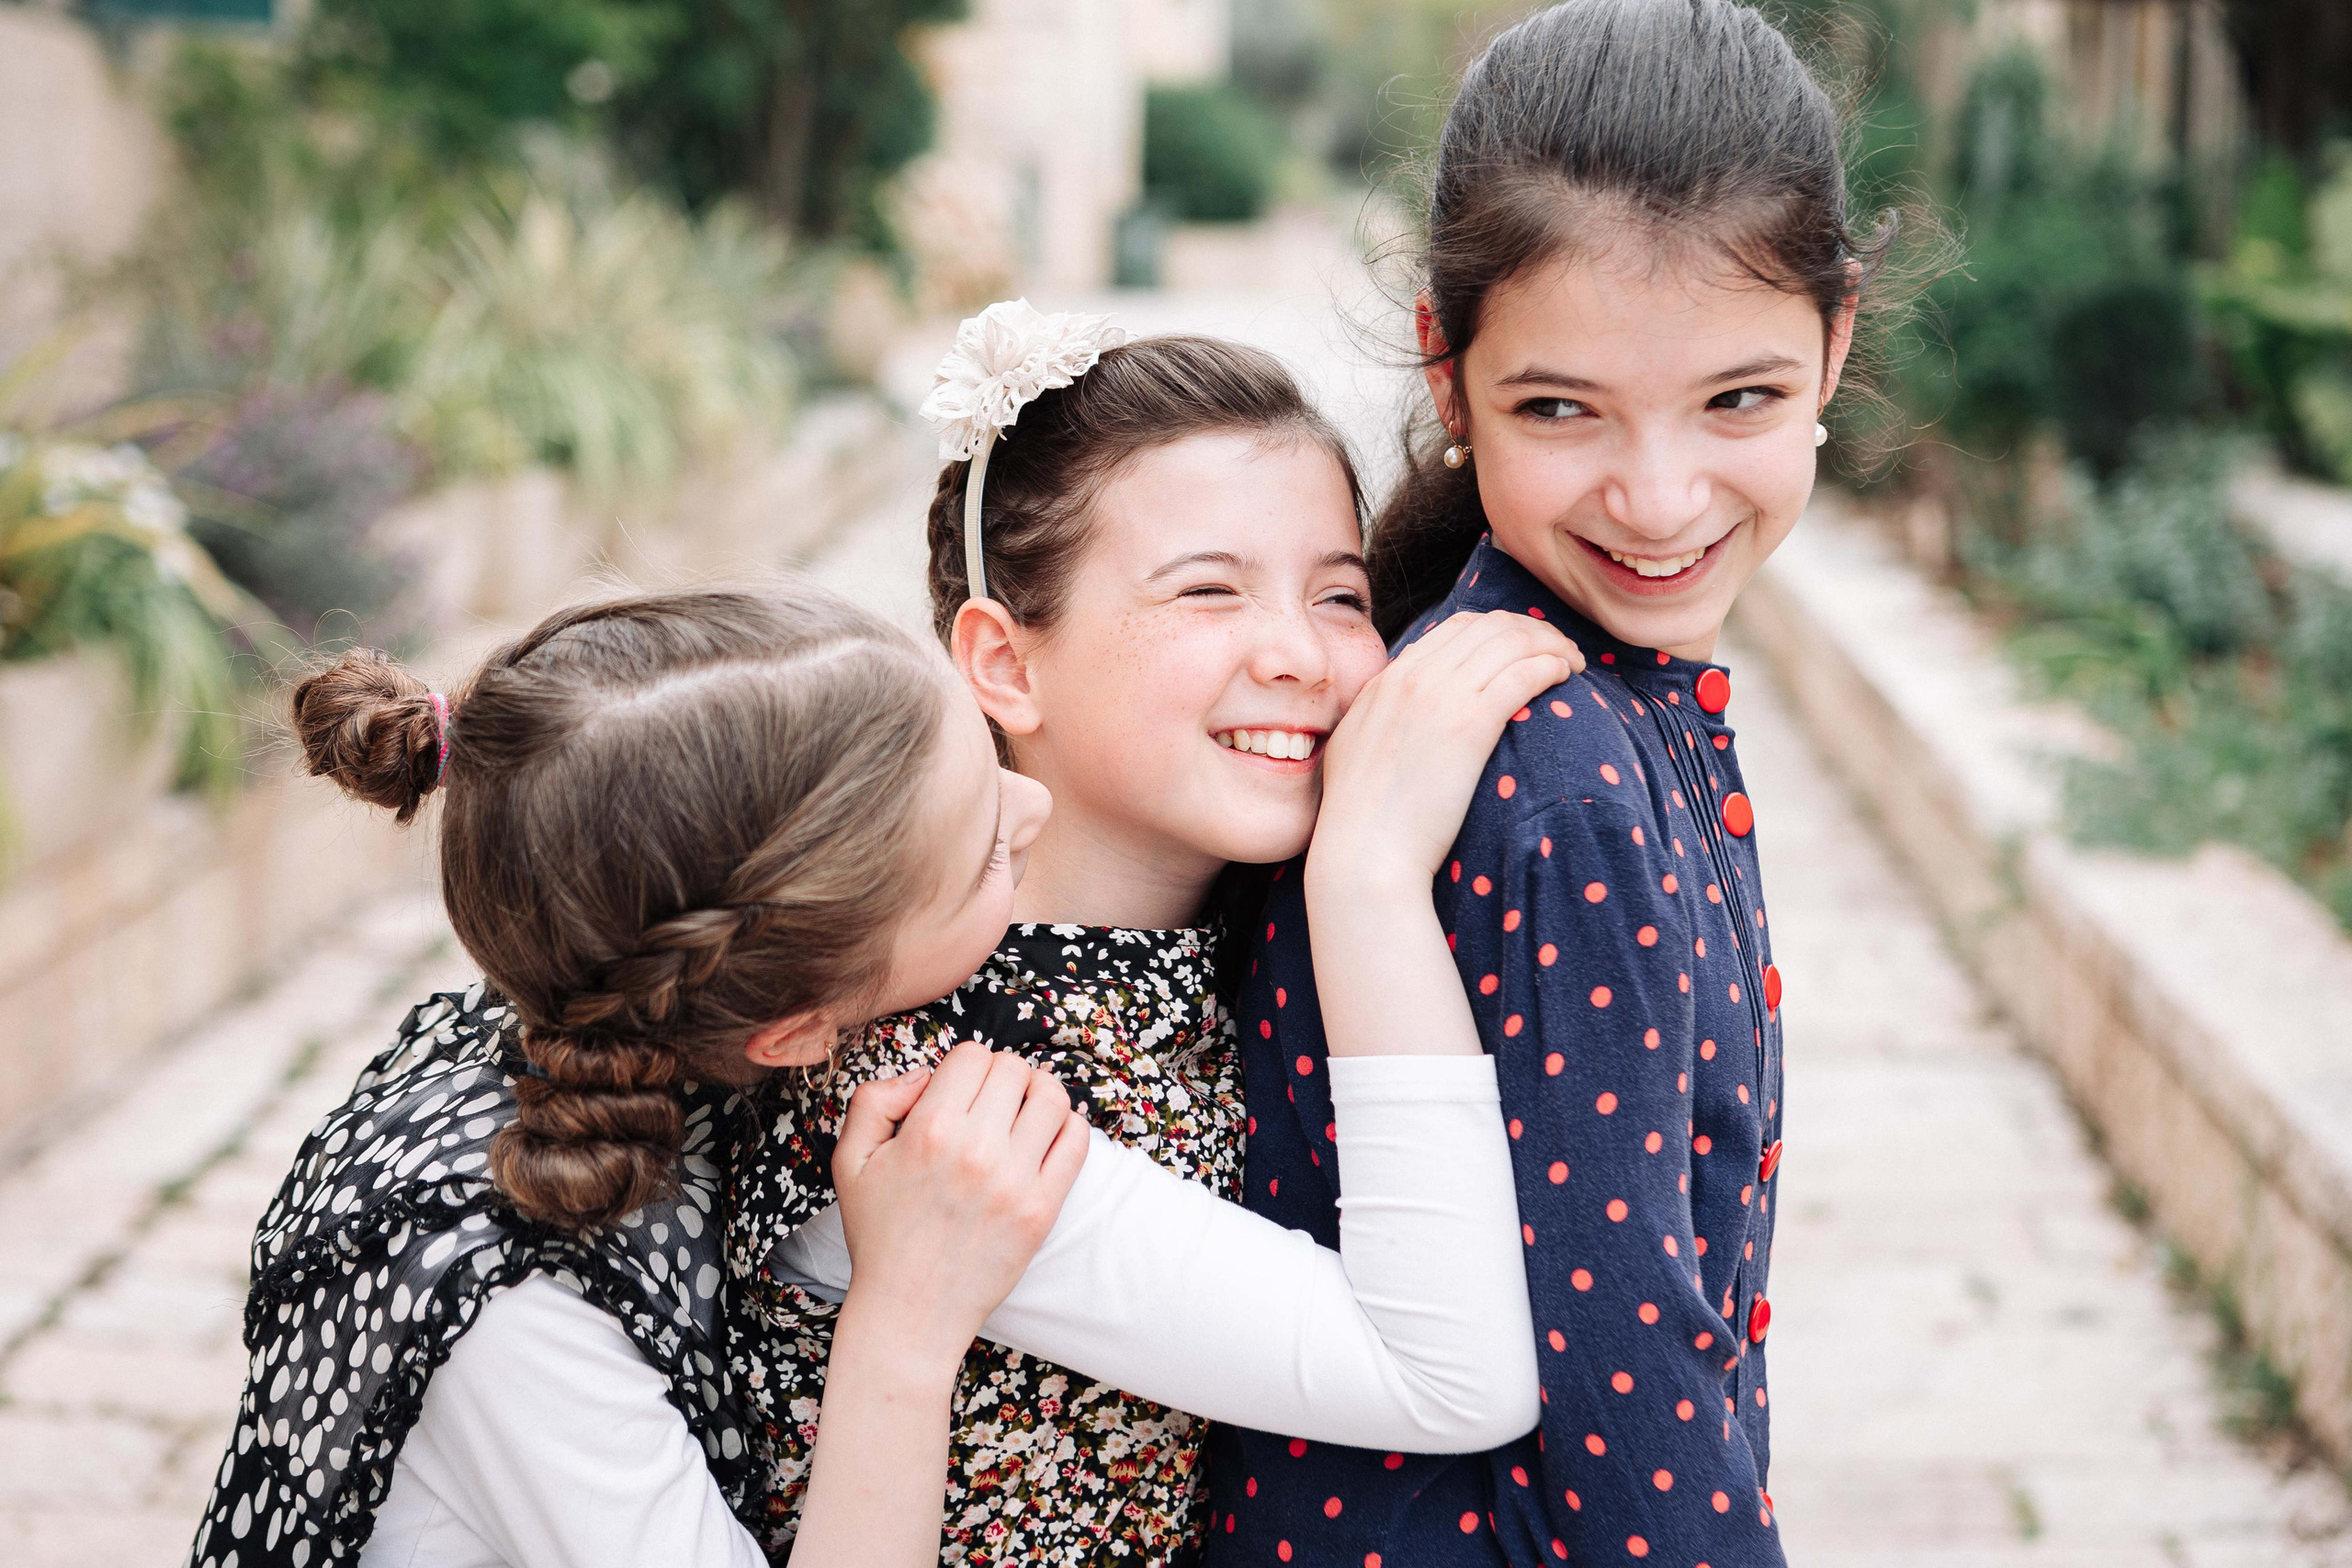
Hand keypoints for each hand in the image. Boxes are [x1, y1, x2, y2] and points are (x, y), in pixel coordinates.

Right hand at [831, 1040, 1089, 1376]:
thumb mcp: (849, 1160)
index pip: (973, 1055)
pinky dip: (1070, 1126)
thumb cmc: (879, 1235)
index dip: (966, 1066)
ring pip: (1052, 1097)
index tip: (961, 1091)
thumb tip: (925, 1074)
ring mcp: (1014, 1181)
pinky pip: (1077, 1142)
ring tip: (1024, 1112)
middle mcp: (975, 1150)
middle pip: (1014, 1069)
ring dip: (1040, 1093)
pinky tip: (1049, 1135)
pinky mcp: (1041, 1211)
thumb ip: (875, 1100)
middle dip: (1003, 1076)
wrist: (909, 1312)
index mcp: (928, 1131)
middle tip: (992, 1102)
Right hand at [1308, 609, 1580, 894]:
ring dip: (1551, 644)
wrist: (1364, 853)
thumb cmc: (1361, 820)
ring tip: (1574, 663)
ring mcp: (1441, 697)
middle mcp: (1413, 677)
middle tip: (1560, 651)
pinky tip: (1566, 676)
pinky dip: (1550, 665)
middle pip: (1490, 626)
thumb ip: (1380, 719)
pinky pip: (1522, 673)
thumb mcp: (1355, 750)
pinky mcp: (1470, 725)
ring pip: (1512, 641)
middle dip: (1534, 630)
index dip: (1500, 630)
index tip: (1525, 648)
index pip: (1456, 628)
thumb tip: (1397, 716)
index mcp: (1387, 681)